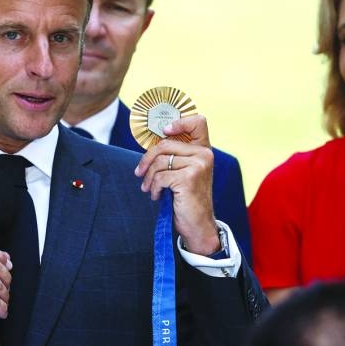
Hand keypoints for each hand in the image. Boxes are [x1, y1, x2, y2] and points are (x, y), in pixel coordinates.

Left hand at [134, 114, 220, 254]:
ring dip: (149, 177)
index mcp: (204, 150)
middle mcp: (204, 154)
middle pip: (165, 143)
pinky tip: (157, 196)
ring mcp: (198, 165)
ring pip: (160, 161)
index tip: (164, 131)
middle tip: (139, 173)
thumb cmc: (187, 198)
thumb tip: (150, 146)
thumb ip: (176, 156)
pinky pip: (160, 176)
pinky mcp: (189, 178)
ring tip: (149, 188)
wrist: (198, 224)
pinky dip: (154, 188)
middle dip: (147, 159)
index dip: (179, 121)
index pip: (198, 122)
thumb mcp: (184, 172)